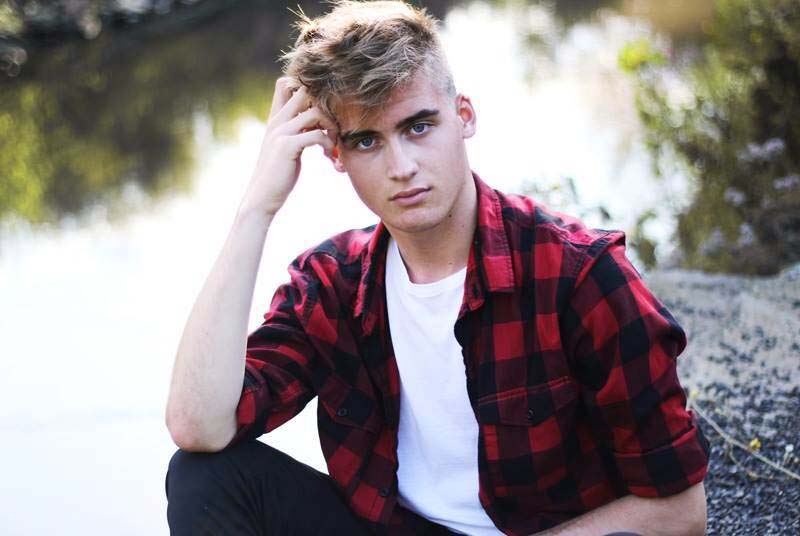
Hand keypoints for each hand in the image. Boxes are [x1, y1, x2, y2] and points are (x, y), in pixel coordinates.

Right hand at [239, 77, 337, 218]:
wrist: (261, 198)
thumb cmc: (278, 174)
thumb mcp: (286, 145)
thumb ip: (296, 130)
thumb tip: (315, 122)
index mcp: (276, 118)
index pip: (285, 83)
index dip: (307, 89)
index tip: (321, 110)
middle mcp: (277, 120)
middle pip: (304, 90)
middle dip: (326, 105)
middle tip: (332, 125)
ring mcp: (281, 132)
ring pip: (315, 111)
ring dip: (331, 126)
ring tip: (332, 143)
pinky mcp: (287, 147)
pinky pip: (317, 134)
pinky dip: (328, 143)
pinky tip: (327, 155)